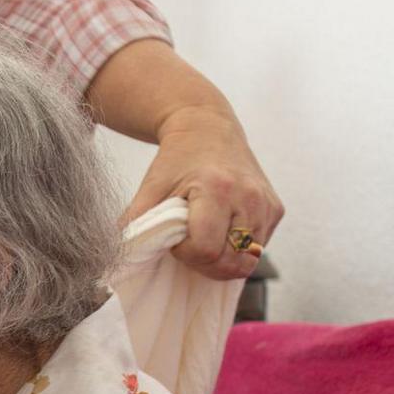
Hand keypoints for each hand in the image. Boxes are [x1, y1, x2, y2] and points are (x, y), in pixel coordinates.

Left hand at [124, 106, 283, 279]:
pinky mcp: (277, 210)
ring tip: (206, 237)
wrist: (209, 128)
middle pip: (231, 262)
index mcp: (217, 189)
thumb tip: (117, 256)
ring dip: (223, 259)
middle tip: (189, 244)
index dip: (186, 254)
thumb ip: (135, 223)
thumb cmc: (176, 161)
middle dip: (205, 264)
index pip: (205, 250)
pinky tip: (223, 230)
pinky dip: (239, 249)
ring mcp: (267, 204)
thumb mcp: (151, 188)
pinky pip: (259, 248)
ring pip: (249, 260)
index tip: (176, 238)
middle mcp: (248, 197)